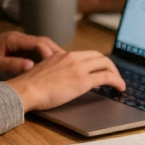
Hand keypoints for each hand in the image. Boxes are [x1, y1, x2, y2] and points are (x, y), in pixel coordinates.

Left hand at [0, 31, 59, 76]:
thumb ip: (11, 64)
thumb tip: (31, 66)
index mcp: (14, 39)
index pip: (38, 42)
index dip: (50, 51)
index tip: (59, 63)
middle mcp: (18, 39)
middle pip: (42, 42)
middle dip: (55, 52)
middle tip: (66, 64)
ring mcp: (18, 44)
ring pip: (39, 47)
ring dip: (50, 55)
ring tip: (61, 66)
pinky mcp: (16, 51)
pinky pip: (34, 53)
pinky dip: (42, 59)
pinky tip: (48, 67)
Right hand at [5, 49, 125, 111]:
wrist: (25, 90)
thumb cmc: (30, 85)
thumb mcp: (45, 69)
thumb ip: (57, 68)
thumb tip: (65, 76)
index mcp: (63, 55)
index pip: (88, 54)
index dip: (99, 62)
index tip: (103, 69)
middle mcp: (73, 58)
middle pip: (100, 57)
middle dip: (110, 66)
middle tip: (114, 76)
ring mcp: (79, 68)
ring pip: (106, 65)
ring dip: (116, 74)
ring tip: (119, 84)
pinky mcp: (83, 80)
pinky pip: (107, 77)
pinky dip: (117, 81)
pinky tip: (120, 88)